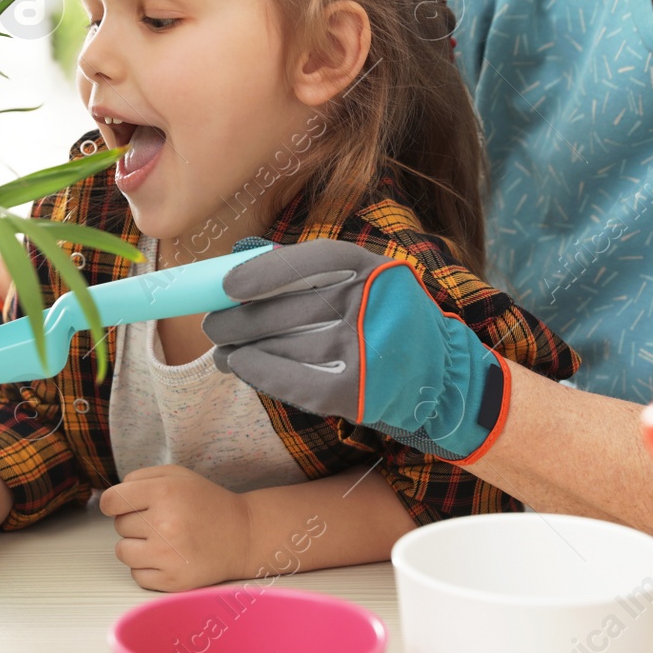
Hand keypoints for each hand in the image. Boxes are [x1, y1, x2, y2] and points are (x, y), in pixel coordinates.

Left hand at [98, 465, 253, 591]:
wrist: (242, 536)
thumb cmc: (206, 503)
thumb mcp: (177, 475)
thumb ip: (140, 477)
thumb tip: (110, 498)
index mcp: (165, 492)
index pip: (111, 501)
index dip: (113, 503)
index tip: (121, 505)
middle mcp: (165, 523)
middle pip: (119, 525)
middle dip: (134, 522)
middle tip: (160, 521)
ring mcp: (168, 555)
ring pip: (123, 552)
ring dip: (137, 546)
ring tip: (162, 540)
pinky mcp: (172, 581)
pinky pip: (137, 575)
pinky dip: (147, 568)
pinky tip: (168, 558)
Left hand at [203, 239, 510, 462]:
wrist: (439, 377)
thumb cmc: (383, 321)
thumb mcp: (360, 282)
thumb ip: (305, 270)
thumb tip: (238, 261)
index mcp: (374, 269)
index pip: (316, 260)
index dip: (268, 270)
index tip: (227, 284)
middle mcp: (375, 306)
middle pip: (292, 308)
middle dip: (241, 319)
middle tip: (214, 324)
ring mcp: (369, 351)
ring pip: (289, 347)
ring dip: (244, 350)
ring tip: (223, 352)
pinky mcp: (360, 392)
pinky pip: (299, 383)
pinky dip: (264, 374)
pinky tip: (242, 368)